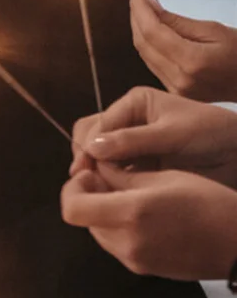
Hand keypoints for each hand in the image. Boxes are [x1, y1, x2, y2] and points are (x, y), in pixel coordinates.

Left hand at [61, 163, 236, 279]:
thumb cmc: (210, 203)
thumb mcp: (166, 178)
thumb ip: (121, 175)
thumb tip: (94, 168)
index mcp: (131, 213)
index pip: (72, 208)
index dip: (72, 188)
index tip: (88, 174)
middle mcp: (126, 241)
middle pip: (83, 219)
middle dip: (88, 197)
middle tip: (107, 180)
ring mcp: (132, 259)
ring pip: (97, 232)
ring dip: (101, 213)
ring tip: (128, 196)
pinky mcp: (140, 268)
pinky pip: (114, 244)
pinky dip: (117, 227)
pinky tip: (141, 215)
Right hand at [70, 85, 236, 187]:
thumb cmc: (213, 135)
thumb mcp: (175, 134)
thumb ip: (134, 140)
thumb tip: (92, 148)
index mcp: (134, 103)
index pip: (97, 124)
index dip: (88, 147)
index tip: (84, 171)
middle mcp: (126, 120)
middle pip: (88, 136)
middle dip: (86, 158)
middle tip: (87, 182)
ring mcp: (129, 143)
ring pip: (95, 156)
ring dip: (94, 172)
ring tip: (99, 190)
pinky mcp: (135, 164)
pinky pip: (111, 172)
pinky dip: (107, 182)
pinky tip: (112, 194)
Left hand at [127, 0, 236, 101]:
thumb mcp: (215, 30)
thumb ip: (177, 21)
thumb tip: (149, 6)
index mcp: (192, 61)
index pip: (152, 31)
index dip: (139, 8)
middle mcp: (179, 79)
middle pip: (143, 43)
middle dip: (136, 16)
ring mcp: (175, 89)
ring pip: (144, 54)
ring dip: (139, 29)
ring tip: (141, 8)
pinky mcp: (174, 91)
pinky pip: (152, 64)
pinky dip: (147, 44)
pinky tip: (149, 29)